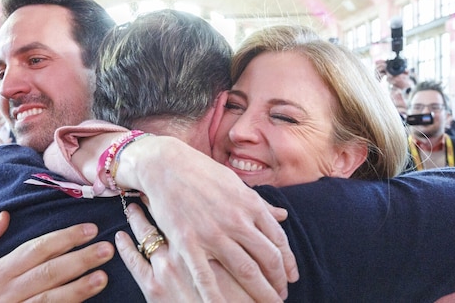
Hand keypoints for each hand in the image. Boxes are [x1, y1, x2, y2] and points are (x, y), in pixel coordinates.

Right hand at [0, 212, 114, 302]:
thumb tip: (5, 215)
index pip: (37, 250)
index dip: (65, 238)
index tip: (89, 229)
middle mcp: (7, 293)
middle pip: (50, 273)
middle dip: (81, 260)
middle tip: (107, 249)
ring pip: (51, 300)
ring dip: (79, 289)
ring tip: (103, 278)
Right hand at [118, 137, 298, 300]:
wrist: (164, 165)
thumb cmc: (200, 172)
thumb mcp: (235, 184)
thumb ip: (260, 204)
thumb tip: (283, 216)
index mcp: (250, 205)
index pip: (278, 240)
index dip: (287, 263)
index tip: (290, 278)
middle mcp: (237, 220)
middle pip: (268, 259)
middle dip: (278, 283)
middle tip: (280, 298)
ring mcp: (213, 232)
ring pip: (246, 270)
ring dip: (259, 293)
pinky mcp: (188, 242)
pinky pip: (206, 276)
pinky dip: (217, 298)